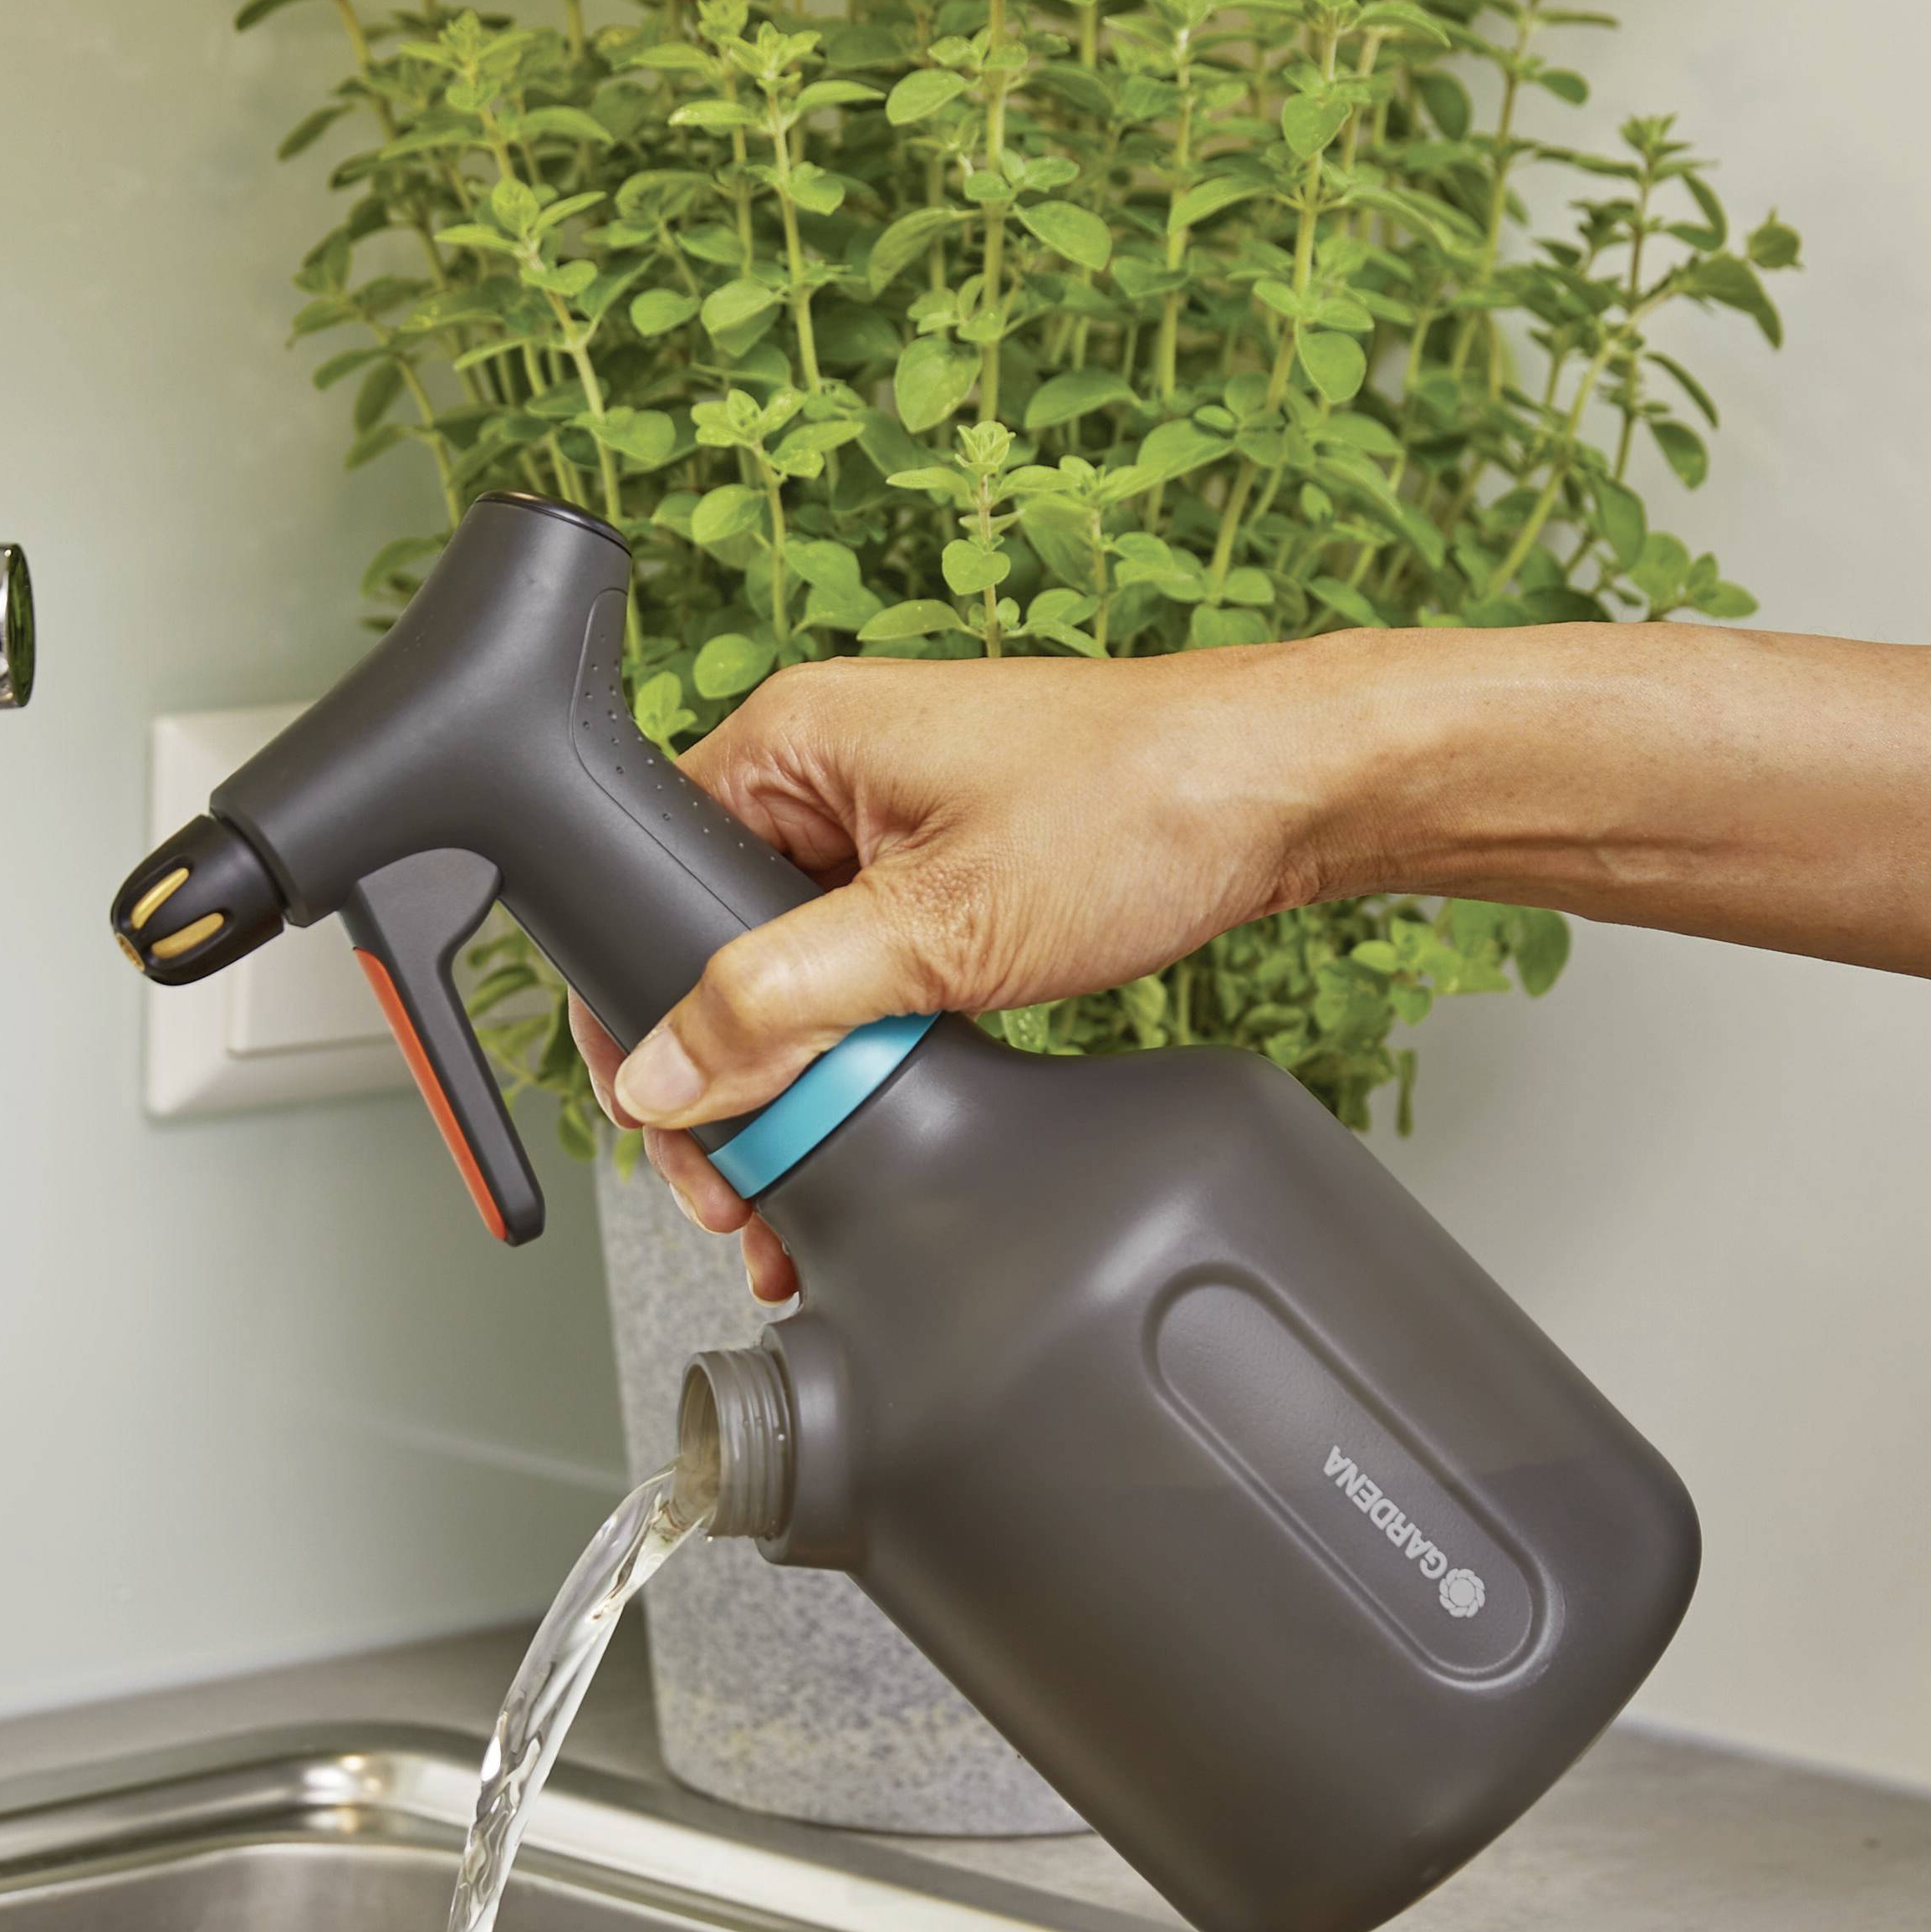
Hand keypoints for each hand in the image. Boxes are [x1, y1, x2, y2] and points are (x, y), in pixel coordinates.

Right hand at [592, 643, 1366, 1287]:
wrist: (1289, 789)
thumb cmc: (1139, 805)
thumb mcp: (939, 930)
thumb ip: (781, 1006)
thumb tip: (662, 1078)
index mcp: (788, 743)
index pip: (641, 889)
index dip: (645, 1026)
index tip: (682, 1132)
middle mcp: (820, 771)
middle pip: (706, 949)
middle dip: (725, 1082)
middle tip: (749, 1188)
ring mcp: (879, 819)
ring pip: (785, 973)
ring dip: (797, 1076)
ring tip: (814, 1172)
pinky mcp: (936, 864)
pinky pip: (855, 968)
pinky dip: (860, 1045)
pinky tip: (883, 1107)